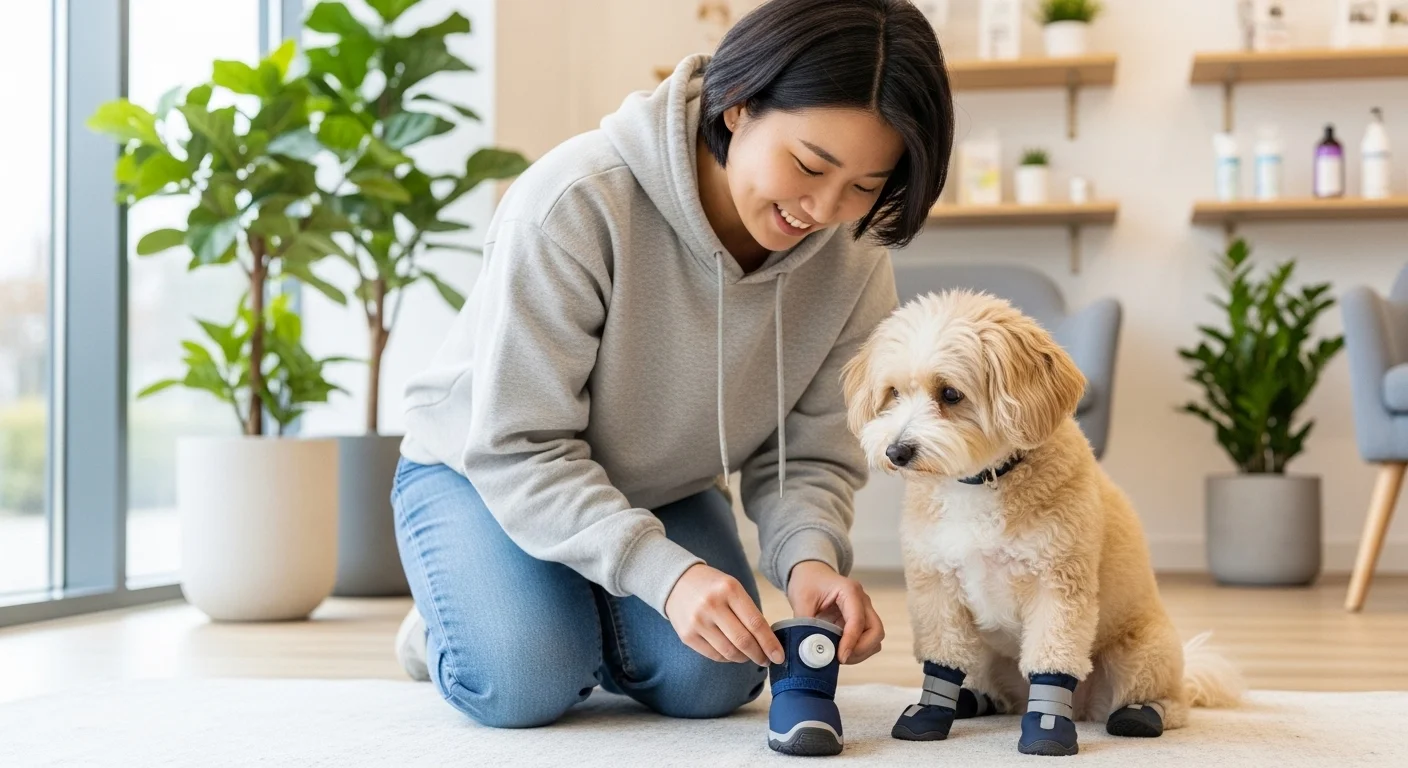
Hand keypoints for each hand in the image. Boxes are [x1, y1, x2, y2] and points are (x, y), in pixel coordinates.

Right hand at [665, 564, 785, 666]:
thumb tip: (767, 642)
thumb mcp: (733, 588)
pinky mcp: (687, 636)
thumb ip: (748, 612)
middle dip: (759, 655)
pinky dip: (728, 658)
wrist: (677, 582)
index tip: (779, 656)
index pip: (755, 623)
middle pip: (743, 640)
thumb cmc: (712, 586)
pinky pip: (714, 655)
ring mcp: (697, 622)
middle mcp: (712, 605)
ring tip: (750, 656)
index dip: (770, 643)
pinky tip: (733, 653)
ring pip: (729, 652)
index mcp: (729, 589)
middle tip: (767, 660)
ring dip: (744, 658)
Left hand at [786, 560, 884, 663]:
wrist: (810, 573)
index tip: (840, 658)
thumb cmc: (807, 582)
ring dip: (861, 652)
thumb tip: (809, 650)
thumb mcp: (801, 600)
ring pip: (875, 638)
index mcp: (849, 591)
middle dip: (862, 649)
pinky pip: (867, 640)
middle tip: (841, 658)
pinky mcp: (860, 621)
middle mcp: (862, 600)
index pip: (857, 620)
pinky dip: (857, 650)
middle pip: (876, 631)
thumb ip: (805, 624)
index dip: (851, 642)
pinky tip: (840, 651)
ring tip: (838, 656)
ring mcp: (864, 611)